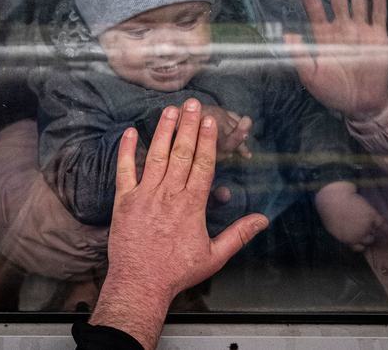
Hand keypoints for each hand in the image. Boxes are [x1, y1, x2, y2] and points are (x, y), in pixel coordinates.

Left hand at [89, 98, 268, 349]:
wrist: (140, 283)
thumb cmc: (177, 272)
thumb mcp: (214, 256)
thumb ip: (238, 235)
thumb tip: (262, 220)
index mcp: (191, 205)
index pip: (202, 164)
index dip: (207, 140)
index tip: (210, 121)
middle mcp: (169, 195)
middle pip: (181, 153)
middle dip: (188, 126)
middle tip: (193, 103)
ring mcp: (145, 195)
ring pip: (156, 156)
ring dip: (163, 131)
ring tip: (169, 110)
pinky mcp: (124, 201)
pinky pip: (125, 171)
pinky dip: (127, 151)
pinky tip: (131, 132)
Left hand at [284, 0, 387, 119]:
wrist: (360, 104)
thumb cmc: (333, 92)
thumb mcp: (311, 76)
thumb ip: (300, 55)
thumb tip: (287, 34)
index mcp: (323, 35)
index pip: (314, 5)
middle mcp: (341, 27)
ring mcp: (360, 30)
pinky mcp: (378, 36)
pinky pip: (378, 12)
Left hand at [314, 181, 387, 251]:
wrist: (333, 198)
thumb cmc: (330, 210)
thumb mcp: (332, 226)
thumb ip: (341, 234)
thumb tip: (347, 237)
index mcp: (347, 240)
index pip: (358, 247)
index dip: (361, 244)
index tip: (363, 242)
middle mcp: (358, 235)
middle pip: (368, 240)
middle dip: (367, 236)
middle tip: (368, 230)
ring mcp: (365, 226)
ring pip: (374, 233)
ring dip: (374, 230)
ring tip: (373, 226)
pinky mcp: (371, 215)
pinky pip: (382, 224)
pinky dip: (386, 228)